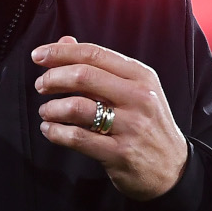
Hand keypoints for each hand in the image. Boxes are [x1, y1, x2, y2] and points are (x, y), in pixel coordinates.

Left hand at [33, 36, 187, 200]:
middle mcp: (139, 98)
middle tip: (41, 85)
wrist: (172, 169)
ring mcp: (131, 126)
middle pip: (84, 76)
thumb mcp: (134, 89)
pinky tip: (50, 130)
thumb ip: (100, 65)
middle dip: (53, 78)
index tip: (39, 55)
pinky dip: (55, 132)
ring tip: (46, 111)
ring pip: (77, 107)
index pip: (94, 54)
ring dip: (51, 108)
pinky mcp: (120, 153)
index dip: (61, 52)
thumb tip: (65, 42)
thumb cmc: (147, 123)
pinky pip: (77, 138)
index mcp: (141, 76)